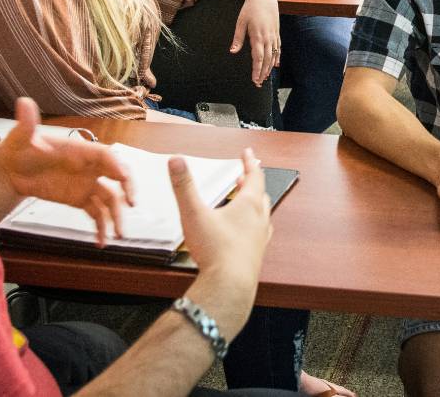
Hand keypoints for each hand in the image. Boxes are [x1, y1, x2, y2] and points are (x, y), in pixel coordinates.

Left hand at [0, 98, 134, 245]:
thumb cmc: (19, 148)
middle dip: (127, 190)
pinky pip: (96, 214)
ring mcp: (88, 184)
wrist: (11, 169)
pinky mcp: (80, 199)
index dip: (118, 166)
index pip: (106, 156)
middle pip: (117, 177)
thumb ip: (27, 123)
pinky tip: (101, 243)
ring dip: (117, 217)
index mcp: (82, 150)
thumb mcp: (21, 136)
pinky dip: (101, 228)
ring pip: (110, 200)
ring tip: (118, 235)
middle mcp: (90, 168)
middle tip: (131, 205)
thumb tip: (24, 102)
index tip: (125, 179)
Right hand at [171, 149, 270, 334]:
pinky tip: (244, 233)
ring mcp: (260, 238)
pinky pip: (259, 234)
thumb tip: (176, 161)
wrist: (229, 286)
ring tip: (246, 201)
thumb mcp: (194, 213)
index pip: (254, 176)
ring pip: (262, 214)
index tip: (249, 153)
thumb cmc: (216, 251)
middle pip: (260, 194)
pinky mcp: (256, 255)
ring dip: (255, 204)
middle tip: (246, 175)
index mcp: (249, 205)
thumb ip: (183, 186)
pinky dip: (253, 226)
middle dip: (252, 182)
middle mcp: (259, 220)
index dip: (250, 162)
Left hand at [231, 0, 279, 86]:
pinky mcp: (276, 33)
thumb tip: (233, 51)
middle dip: (263, 73)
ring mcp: (274, 36)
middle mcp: (268, 38)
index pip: (258, 58)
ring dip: (270, 68)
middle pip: (267, 60)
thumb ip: (238, 38)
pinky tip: (275, 65)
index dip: (256, 70)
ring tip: (265, 78)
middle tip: (258, 83)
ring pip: (273, 56)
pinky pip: (278, 49)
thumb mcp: (240, 22)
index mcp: (258, 36)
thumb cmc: (250, 9)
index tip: (254, 80)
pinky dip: (277, 58)